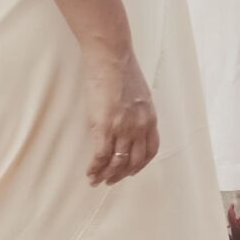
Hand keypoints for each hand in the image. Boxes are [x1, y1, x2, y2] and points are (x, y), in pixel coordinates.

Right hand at [84, 47, 159, 186]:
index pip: (150, 150)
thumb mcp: (140, 95)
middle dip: (122, 174)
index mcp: (150, 118)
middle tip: (111, 181)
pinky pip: (100, 156)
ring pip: (116, 162)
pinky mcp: (104, 127)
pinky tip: (89, 173)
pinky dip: (95, 168)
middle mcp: (139, 127)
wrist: (110, 58)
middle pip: (134, 161)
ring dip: (107, 175)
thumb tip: (131, 123)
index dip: (140, 165)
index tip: (132, 171)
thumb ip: (139, 112)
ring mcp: (122, 128)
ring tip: (97, 180)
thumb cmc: (122, 70)